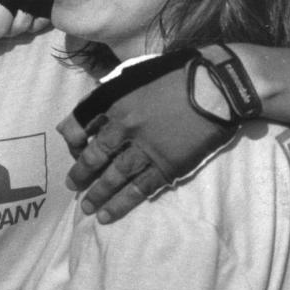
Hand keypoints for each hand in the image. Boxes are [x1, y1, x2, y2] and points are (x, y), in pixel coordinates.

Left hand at [61, 45, 261, 222]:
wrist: (219, 86)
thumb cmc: (176, 75)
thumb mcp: (135, 74)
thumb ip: (111, 92)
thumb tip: (93, 110)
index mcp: (113, 101)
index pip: (77, 125)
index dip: (71, 141)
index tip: (73, 150)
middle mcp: (125, 127)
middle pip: (93, 157)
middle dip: (80, 174)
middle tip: (72, 186)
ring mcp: (146, 148)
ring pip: (114, 177)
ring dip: (97, 194)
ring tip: (87, 208)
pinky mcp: (168, 166)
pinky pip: (139, 189)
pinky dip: (122, 203)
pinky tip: (108, 215)